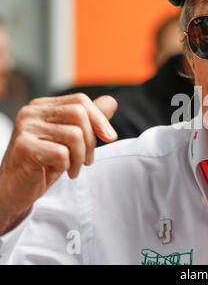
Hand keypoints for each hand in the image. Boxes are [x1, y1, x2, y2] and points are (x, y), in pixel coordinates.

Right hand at [0, 93, 117, 234]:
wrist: (15, 189)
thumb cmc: (44, 163)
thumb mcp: (71, 140)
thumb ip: (89, 120)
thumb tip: (111, 102)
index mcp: (43, 106)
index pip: (81, 100)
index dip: (100, 119)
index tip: (110, 138)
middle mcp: (32, 112)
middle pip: (79, 114)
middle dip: (91, 140)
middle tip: (87, 160)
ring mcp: (26, 128)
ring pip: (74, 135)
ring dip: (80, 157)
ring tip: (74, 169)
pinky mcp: (24, 147)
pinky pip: (62, 153)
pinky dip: (67, 165)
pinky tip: (59, 171)